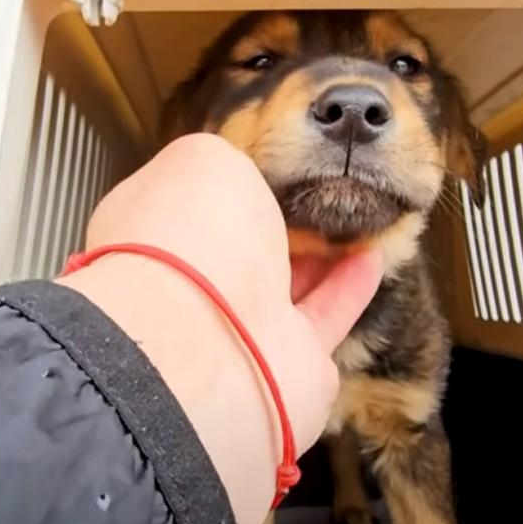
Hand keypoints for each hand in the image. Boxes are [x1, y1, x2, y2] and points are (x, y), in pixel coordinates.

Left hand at [58, 133, 381, 523]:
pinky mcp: (291, 365)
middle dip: (272, 223)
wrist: (210, 343)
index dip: (223, 184)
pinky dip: (351, 287)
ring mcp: (237, 332)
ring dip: (318, 254)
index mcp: (149, 237)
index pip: (185, 205)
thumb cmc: (191, 239)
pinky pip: (326, 316)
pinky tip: (373, 255)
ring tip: (352, 216)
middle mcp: (188, 288)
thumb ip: (221, 159)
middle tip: (313, 191)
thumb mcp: (202, 161)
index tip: (263, 162)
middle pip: (238, 250)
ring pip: (284, 286)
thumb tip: (234, 166)